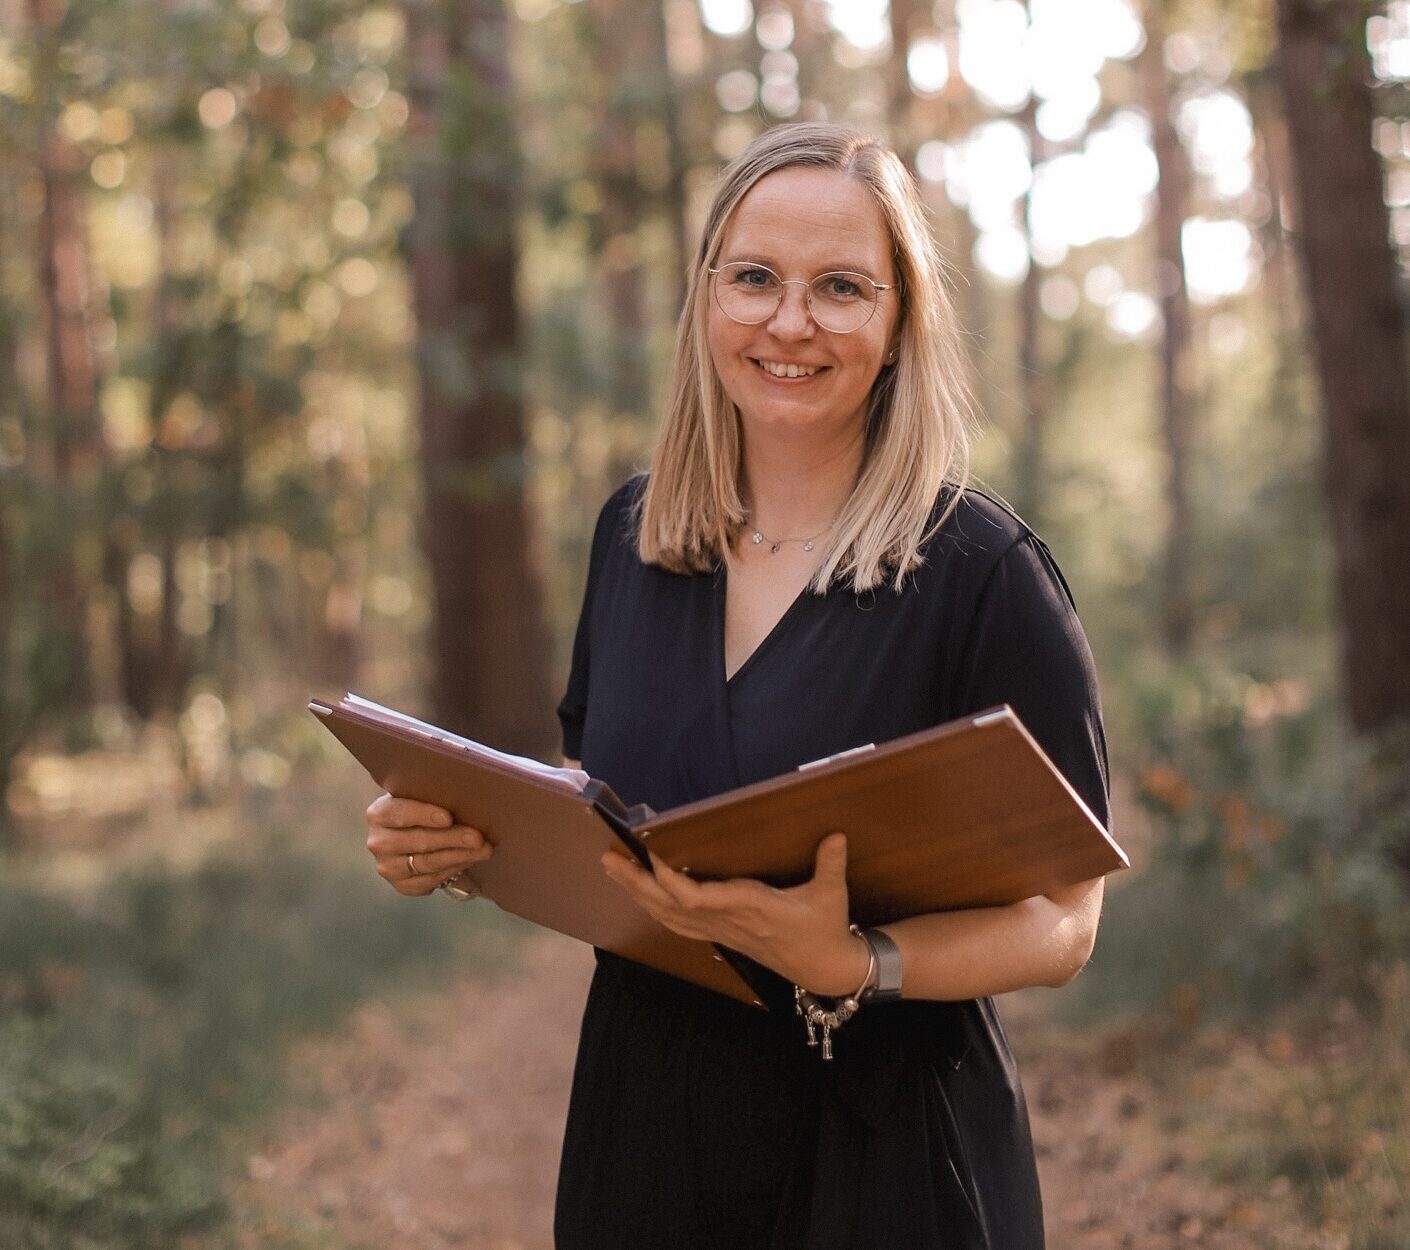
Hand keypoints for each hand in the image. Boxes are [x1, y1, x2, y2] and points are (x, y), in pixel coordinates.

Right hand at [365, 794, 492, 895]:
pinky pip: (431, 880)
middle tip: (478, 838)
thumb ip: (435, 797)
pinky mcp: (402, 886)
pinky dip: (454, 870)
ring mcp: (388, 867)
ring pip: (428, 863)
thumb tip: (467, 797)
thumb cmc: (423, 809)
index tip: (448, 818)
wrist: (413, 835)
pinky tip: (470, 860)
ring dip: (460, 856)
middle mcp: (378, 842)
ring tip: (484, 850)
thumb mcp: (422, 797)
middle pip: (419, 841)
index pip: (399, 813)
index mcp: (379, 813)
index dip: (424, 815)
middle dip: (452, 839)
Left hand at [600, 833, 869, 996]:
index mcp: (750, 907)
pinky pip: (678, 924)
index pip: (700, 897)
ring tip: (613, 868)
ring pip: (669, 916)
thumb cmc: (824, 928)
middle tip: (609, 858)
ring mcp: (721, 931)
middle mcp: (727, 921)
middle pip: (671, 905)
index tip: (650, 855)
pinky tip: (638, 894)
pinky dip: (654, 907)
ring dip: (638, 893)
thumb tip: (836, 835)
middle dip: (637, 883)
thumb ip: (830, 864)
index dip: (671, 880)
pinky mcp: (721, 935)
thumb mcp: (831, 895)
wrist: (822, 968)